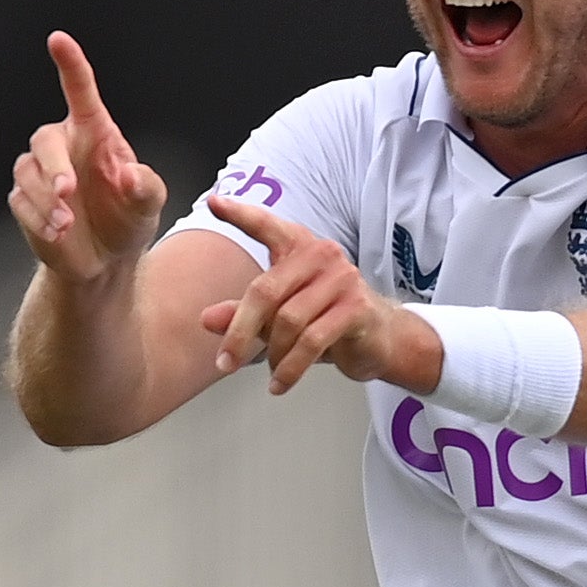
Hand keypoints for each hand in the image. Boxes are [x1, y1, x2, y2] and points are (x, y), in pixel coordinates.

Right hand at [9, 33, 168, 293]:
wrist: (104, 260)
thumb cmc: (128, 218)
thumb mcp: (149, 203)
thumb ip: (145, 186)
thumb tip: (128, 174)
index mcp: (94, 132)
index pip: (80, 91)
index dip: (69, 63)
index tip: (58, 40)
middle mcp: (63, 146)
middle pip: (44, 140)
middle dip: (53, 167)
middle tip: (68, 192)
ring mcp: (39, 173)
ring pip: (27, 173)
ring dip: (46, 201)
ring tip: (67, 226)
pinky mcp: (24, 200)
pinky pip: (21, 202)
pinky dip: (39, 220)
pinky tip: (58, 234)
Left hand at [199, 197, 447, 397]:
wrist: (381, 340)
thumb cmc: (326, 320)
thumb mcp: (279, 317)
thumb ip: (243, 314)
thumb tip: (205, 319)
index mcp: (299, 247)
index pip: (267, 225)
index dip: (240, 214)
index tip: (215, 202)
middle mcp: (320, 254)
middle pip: (265, 291)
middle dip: (240, 331)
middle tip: (225, 362)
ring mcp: (341, 278)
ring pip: (288, 320)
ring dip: (273, 354)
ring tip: (269, 372)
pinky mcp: (356, 307)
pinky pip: (312, 341)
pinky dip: (291, 368)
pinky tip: (280, 384)